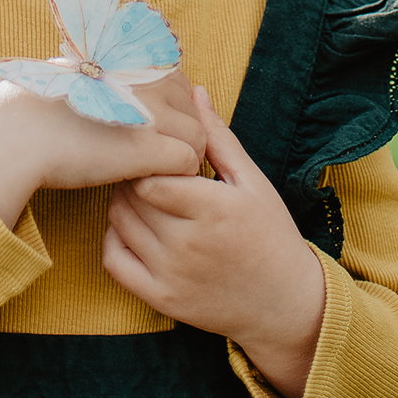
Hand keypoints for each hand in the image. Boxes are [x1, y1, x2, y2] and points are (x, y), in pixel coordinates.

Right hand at [0, 64, 206, 229]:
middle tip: (155, 154)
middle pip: (193, 109)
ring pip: (198, 137)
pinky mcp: (148, 148)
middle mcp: (147, 79)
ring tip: (153, 171)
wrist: (17, 132)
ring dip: (182, 156)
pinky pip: (187, 162)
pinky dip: (176, 176)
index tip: (150, 128)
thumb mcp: (80, 69)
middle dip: (181, 132)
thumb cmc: (41, 105)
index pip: (179, 81)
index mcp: (133, 58)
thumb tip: (127, 79)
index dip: (170, 108)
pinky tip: (148, 181)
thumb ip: (113, 72)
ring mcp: (150, 112)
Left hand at [103, 85, 326, 397]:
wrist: (284, 304)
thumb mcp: (252, 182)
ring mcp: (172, 276)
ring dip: (120, 201)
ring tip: (139, 191)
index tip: (154, 150)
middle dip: (131, 175)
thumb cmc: (271, 235)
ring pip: (119, 224)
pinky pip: (115, 263)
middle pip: (131, 197)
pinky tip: (130, 226)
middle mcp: (187, 245)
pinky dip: (112, 239)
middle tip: (140, 164)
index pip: (150, 176)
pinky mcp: (162, 300)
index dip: (146, 158)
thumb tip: (195, 93)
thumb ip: (218, 138)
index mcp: (212, 210)